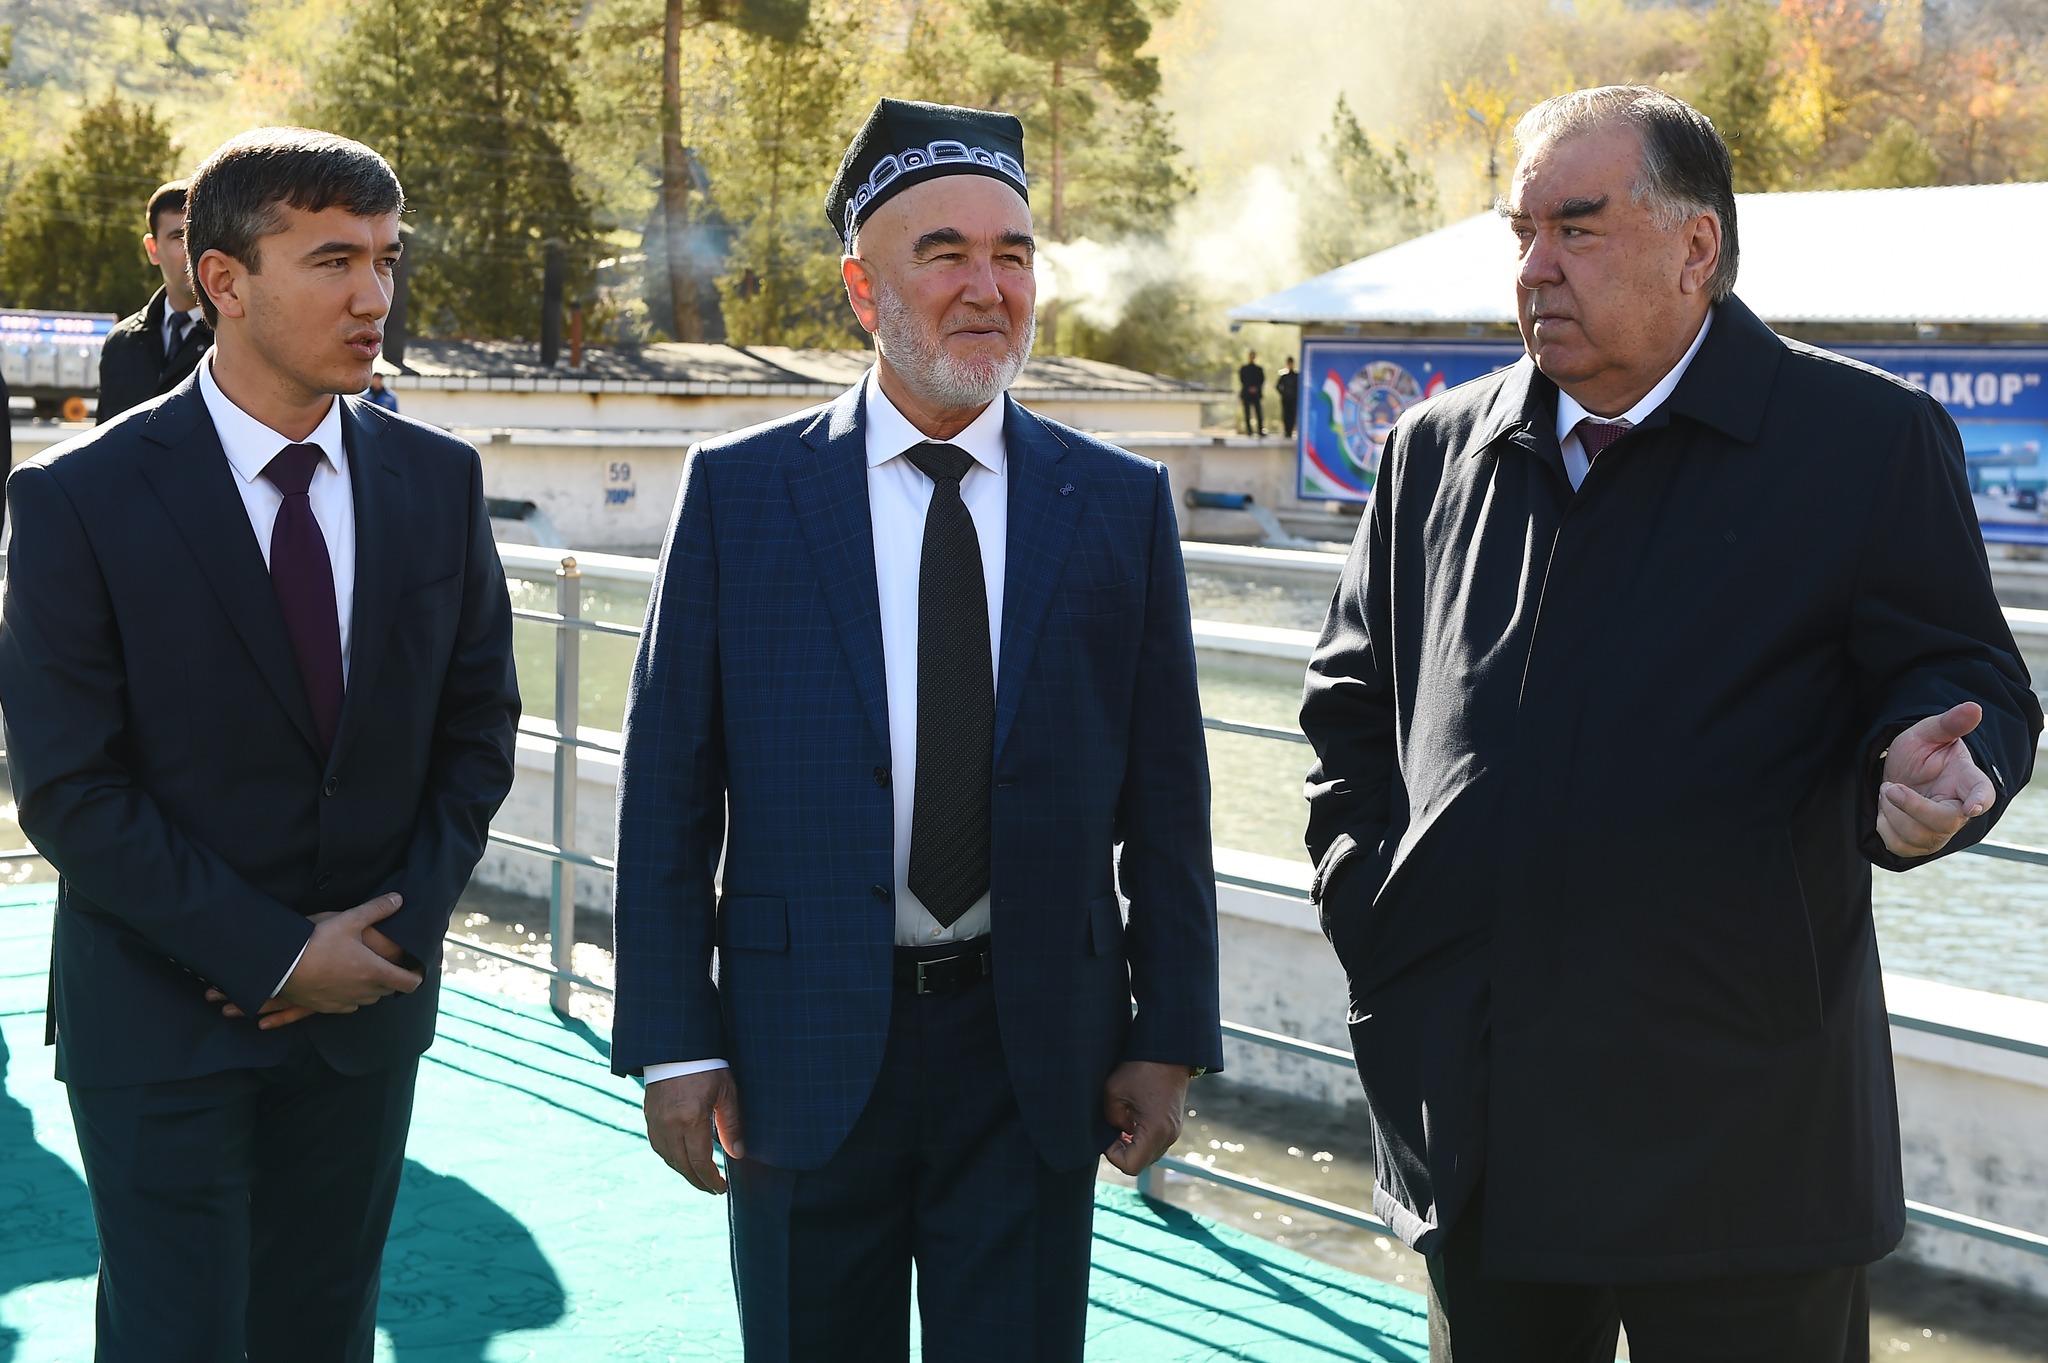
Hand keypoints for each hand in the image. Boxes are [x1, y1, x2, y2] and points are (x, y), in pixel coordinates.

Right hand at [207, 907, 414, 1027]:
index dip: (417, 976)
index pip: (409, 983)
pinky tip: (345, 982)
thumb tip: (399, 899)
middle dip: (394, 978)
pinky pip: (349, 1005)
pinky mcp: (327, 1008)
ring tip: (368, 971)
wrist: (280, 966)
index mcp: (375, 972)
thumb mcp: (349, 919)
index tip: (418, 968)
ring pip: (370, 999)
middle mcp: (364, 992)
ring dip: (373, 987)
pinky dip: (353, 996)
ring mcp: (345, 1002)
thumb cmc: (317, 941)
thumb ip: (377, 909)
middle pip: (390, 990)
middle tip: (392, 964)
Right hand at [645, 1068, 746, 1194]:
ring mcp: (656, 1122)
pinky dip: (671, 1157)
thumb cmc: (706, 1066)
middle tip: (712, 1188)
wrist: (675, 1046)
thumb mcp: (726, 1092)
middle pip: (682, 1166)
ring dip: (684, 1171)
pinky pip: (658, 1146)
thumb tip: (737, 1154)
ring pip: (668, 1158)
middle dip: (698, 1181)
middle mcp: (669, 1125)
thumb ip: (731, 1125)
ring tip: (700, 1176)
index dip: (710, 1180)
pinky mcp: (649, 1116)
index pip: (699, 1163)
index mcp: (690, 1119)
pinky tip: (682, 1158)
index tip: (721, 1188)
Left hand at [1102, 1061, 1189, 1175]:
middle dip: (1122, 1152)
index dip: (1112, 1156)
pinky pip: (1155, 1144)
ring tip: (1121, 1125)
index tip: (1107, 1136)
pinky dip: (1141, 1139)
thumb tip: (1115, 1132)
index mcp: (1155, 1131)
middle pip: (1140, 1164)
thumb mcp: (1114, 1092)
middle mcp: (1168, 1136)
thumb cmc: (1141, 1068)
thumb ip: (1110, 1119)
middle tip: (1111, 1131)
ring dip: (1132, 1146)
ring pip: (1148, 1155)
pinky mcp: (1173, 1126)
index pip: (1130, 1166)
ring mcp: (1173, 1132)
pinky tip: (1131, 1121)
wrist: (1168, 1052)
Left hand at [1878, 702, 1996, 858]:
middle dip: (1911, 806)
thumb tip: (1974, 708)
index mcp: (1968, 782)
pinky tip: (1887, 811)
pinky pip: (1899, 846)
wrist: (1897, 772)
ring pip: (1917, 835)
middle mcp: (1958, 811)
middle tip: (1889, 786)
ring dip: (1892, 811)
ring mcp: (1939, 832)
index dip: (1980, 801)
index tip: (1972, 806)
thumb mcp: (1928, 733)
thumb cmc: (1919, 752)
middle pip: (1943, 821)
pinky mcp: (1918, 845)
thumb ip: (1949, 723)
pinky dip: (1884, 826)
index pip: (1983, 794)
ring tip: (1889, 791)